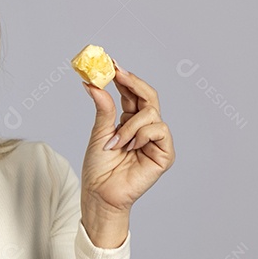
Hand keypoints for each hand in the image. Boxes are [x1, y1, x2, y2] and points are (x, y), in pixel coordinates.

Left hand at [80, 63, 174, 246]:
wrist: (100, 194)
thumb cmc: (99, 168)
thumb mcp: (99, 133)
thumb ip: (103, 108)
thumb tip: (93, 84)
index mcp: (129, 122)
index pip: (132, 94)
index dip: (124, 78)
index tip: (111, 64)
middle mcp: (145, 128)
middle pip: (148, 96)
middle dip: (133, 82)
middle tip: (117, 72)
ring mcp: (156, 141)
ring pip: (151, 113)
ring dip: (130, 125)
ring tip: (115, 142)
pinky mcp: (164, 154)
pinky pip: (159, 130)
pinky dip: (141, 134)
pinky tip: (129, 147)